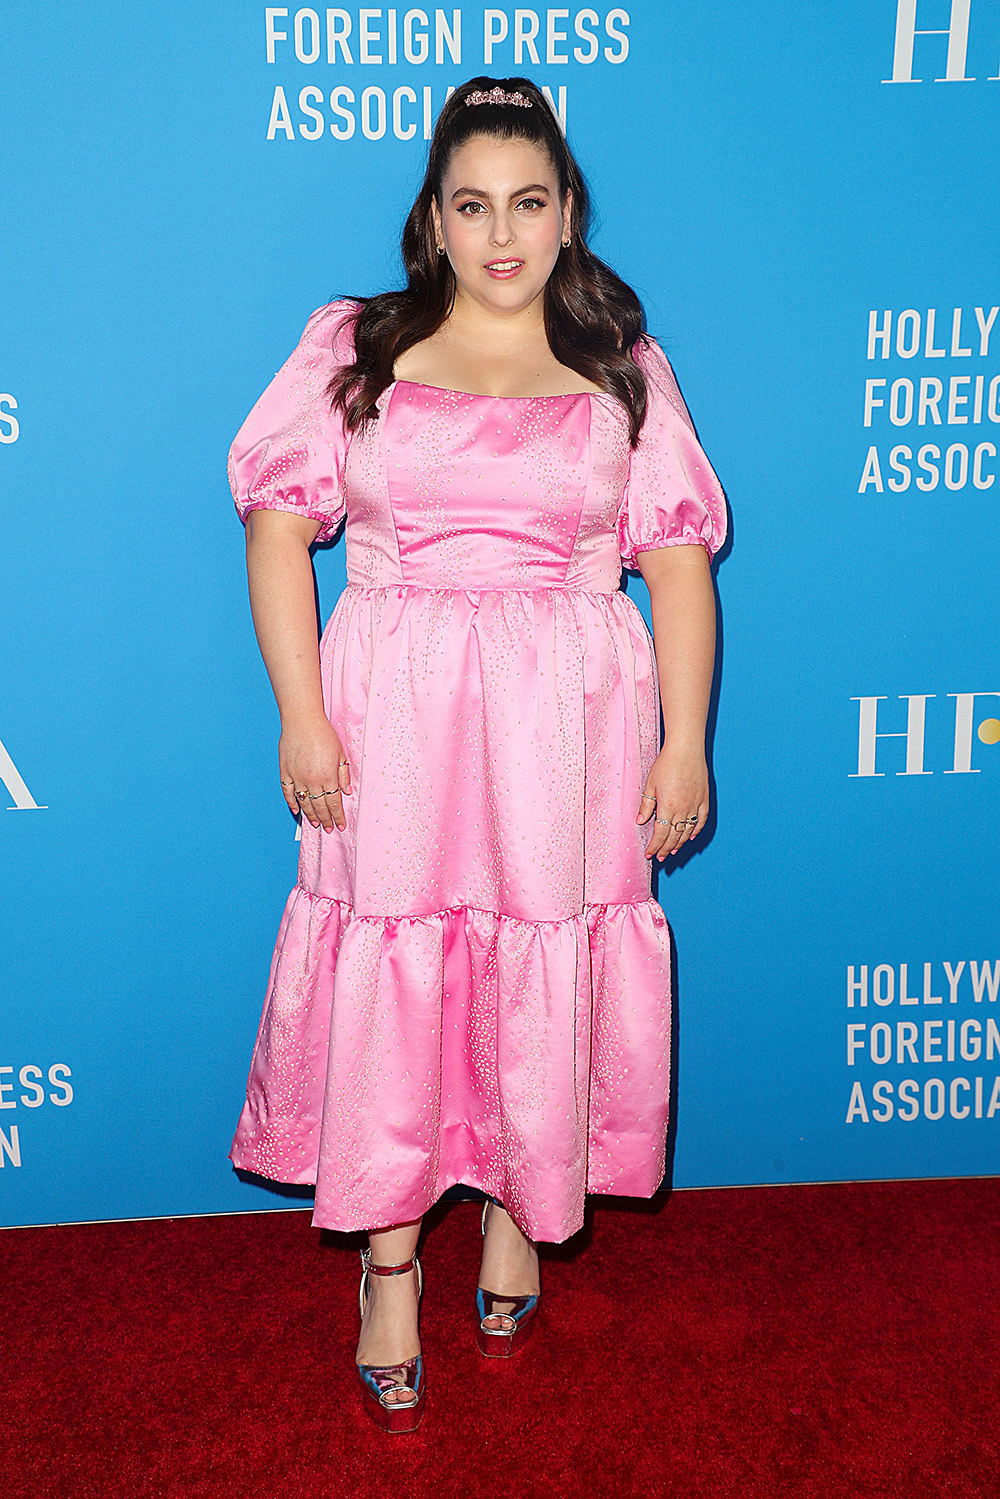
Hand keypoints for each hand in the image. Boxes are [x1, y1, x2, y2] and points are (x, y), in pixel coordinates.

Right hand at [278, 715, 352, 832]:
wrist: (302, 721)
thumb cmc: (323, 734)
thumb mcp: (341, 753)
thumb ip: (344, 774)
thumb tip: (347, 792)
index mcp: (327, 776)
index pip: (334, 803)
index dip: (338, 816)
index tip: (341, 825)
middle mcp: (311, 780)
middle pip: (320, 806)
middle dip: (326, 820)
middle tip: (330, 829)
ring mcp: (297, 777)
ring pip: (304, 803)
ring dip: (310, 815)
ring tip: (316, 824)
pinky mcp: (285, 772)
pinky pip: (288, 792)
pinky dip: (291, 802)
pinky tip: (296, 810)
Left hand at [635, 746, 707, 860]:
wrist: (686, 749)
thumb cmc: (666, 764)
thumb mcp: (650, 785)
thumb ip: (646, 806)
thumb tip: (640, 822)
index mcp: (668, 807)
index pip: (660, 834)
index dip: (654, 846)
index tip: (649, 854)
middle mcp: (683, 809)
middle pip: (674, 836)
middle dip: (665, 849)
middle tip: (660, 857)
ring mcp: (696, 805)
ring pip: (688, 831)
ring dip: (680, 843)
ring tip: (673, 851)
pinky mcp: (704, 799)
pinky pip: (701, 820)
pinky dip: (696, 830)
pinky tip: (691, 837)